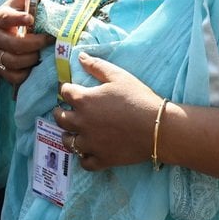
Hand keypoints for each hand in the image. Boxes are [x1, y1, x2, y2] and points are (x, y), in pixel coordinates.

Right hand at [0, 0, 51, 85]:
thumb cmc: (8, 17)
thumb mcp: (18, 3)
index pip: (7, 18)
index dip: (19, 19)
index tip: (31, 19)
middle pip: (15, 44)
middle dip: (36, 43)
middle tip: (49, 39)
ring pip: (14, 61)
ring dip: (32, 58)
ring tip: (40, 52)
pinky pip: (13, 76)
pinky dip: (25, 72)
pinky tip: (31, 64)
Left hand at [54, 52, 162, 170]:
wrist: (158, 127)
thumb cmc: (138, 98)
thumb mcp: (118, 76)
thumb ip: (97, 66)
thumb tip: (80, 57)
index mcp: (84, 100)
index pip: (64, 92)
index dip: (66, 89)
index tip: (70, 90)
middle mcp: (81, 122)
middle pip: (60, 117)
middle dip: (60, 112)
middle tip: (64, 110)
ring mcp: (90, 143)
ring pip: (68, 142)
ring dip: (68, 135)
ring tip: (73, 132)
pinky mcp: (101, 159)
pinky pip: (84, 162)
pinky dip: (84, 157)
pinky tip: (88, 151)